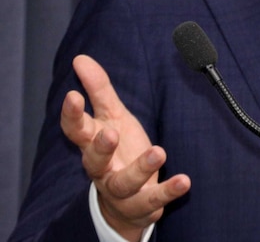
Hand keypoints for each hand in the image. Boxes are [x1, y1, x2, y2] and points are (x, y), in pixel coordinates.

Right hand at [61, 55, 190, 240]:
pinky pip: (154, 200)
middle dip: (100, 147)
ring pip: (123, 183)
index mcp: (93, 144)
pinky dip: (168, 191)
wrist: (125, 201)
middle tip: (111, 133)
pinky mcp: (142, 204)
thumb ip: (99, 90)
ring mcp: (121, 189)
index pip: (75, 130)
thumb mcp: (112, 117)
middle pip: (93, 161)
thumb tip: (80, 59)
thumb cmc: (118, 149)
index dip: (71, 114)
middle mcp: (102, 169)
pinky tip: (184, 181)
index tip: (72, 95)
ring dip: (140, 168)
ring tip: (159, 152)